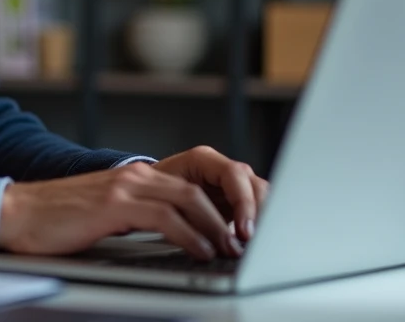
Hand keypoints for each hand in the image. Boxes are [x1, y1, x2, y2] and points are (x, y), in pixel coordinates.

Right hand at [0, 162, 244, 259]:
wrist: (17, 213)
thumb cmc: (59, 222)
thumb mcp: (108, 215)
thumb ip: (140, 218)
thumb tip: (178, 240)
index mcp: (137, 177)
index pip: (193, 185)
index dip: (222, 206)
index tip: (240, 232)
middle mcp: (136, 175)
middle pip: (200, 189)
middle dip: (230, 215)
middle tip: (246, 243)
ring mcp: (125, 187)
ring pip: (189, 199)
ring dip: (217, 227)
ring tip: (231, 249)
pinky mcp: (114, 204)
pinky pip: (165, 217)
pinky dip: (190, 235)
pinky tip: (201, 251)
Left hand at [152, 146, 268, 243]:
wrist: (144, 194)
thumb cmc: (151, 194)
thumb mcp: (163, 202)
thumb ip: (184, 215)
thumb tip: (202, 240)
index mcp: (202, 160)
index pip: (234, 174)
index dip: (243, 202)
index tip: (243, 230)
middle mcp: (220, 169)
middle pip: (254, 185)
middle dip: (258, 215)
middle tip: (252, 241)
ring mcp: (230, 185)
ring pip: (259, 198)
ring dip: (260, 222)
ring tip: (253, 245)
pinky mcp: (233, 203)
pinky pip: (253, 211)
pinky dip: (254, 227)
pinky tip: (250, 243)